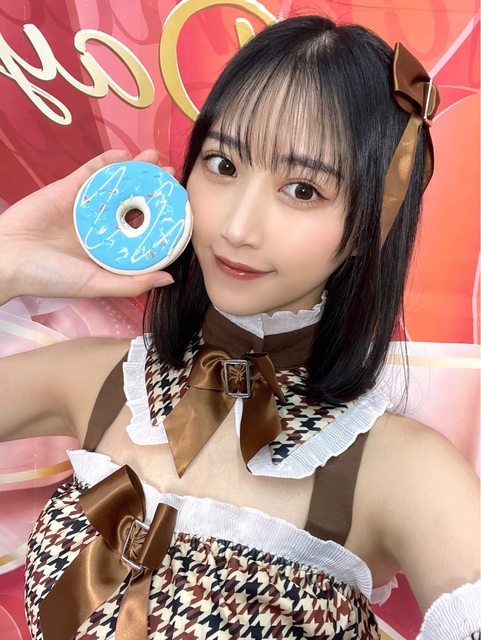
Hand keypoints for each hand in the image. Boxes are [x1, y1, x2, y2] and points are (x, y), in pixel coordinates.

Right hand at [0, 149, 175, 304]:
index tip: (181, 207)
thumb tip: (170, 278)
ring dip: (136, 169)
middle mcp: (102, 225)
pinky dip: (107, 161)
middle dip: (154, 188)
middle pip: (134, 202)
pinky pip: (90, 171)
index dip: (163, 218)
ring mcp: (86, 205)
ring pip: (116, 183)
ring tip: (155, 158)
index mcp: (111, 248)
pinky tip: (124, 155)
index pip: (143, 230)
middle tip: (173, 174)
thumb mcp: (96, 284)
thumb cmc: (50, 277)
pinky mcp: (68, 188)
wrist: (5, 258)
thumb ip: (132, 282)